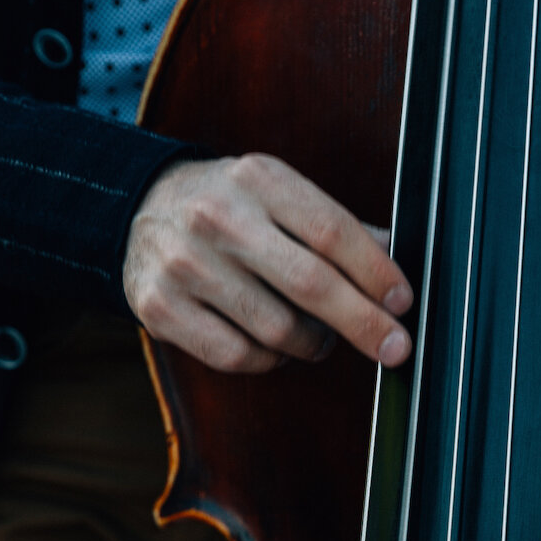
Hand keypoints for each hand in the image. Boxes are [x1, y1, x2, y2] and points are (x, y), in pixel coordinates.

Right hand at [122, 153, 413, 374]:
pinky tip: (272, 345)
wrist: (136, 212)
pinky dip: (269, 360)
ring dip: (312, 344)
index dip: (375, 272)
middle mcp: (218, 218)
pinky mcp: (161, 308)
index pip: (330, 230)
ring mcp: (185, 265)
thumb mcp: (277, 194)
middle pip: (310, 284)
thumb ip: (335, 225)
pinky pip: (239, 356)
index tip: (403, 303)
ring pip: (278, 330)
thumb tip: (395, 258)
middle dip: (363, 322)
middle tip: (395, 348)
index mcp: (257, 180)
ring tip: (317, 336)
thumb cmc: (227, 208)